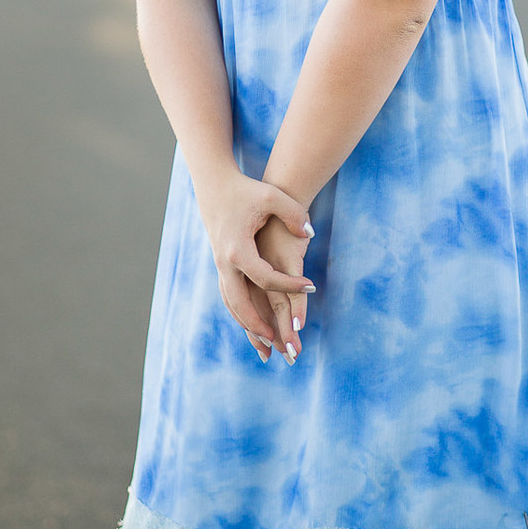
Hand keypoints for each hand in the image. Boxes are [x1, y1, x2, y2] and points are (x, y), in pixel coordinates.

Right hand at [194, 164, 313, 355]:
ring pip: (231, 303)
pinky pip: (228, 295)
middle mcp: (225, 263)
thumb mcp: (272, 197)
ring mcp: (220, 265)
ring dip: (247, 324)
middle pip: (241, 303)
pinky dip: (239, 313)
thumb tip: (309, 234)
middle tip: (281, 340)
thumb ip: (294, 214)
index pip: (267, 278)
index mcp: (238, 250)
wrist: (216, 185)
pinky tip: (252, 322)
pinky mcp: (221, 264)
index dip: (290, 285)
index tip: (312, 285)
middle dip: (260, 324)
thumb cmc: (246, 190)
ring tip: (267, 343)